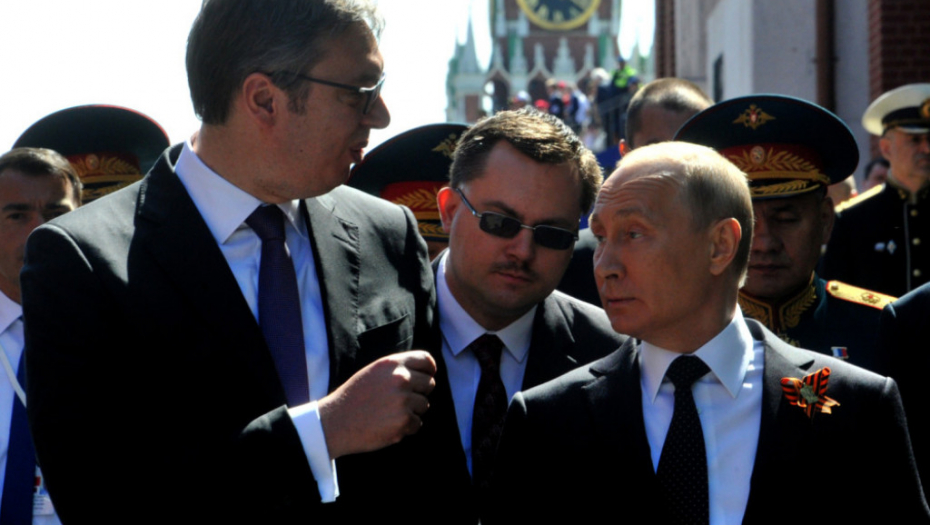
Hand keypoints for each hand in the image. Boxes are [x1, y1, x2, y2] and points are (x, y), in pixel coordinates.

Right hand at [318, 350, 436, 458]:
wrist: (335, 422)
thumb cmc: (354, 397)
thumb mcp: (374, 372)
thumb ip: (397, 369)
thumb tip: (425, 373)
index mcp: (392, 364)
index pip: (426, 360)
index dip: (429, 369)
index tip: (428, 375)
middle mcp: (401, 379)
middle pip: (429, 384)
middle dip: (419, 392)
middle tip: (400, 400)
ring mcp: (403, 401)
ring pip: (424, 405)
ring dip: (412, 411)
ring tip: (389, 413)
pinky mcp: (404, 422)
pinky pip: (417, 423)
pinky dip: (406, 427)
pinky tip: (387, 425)